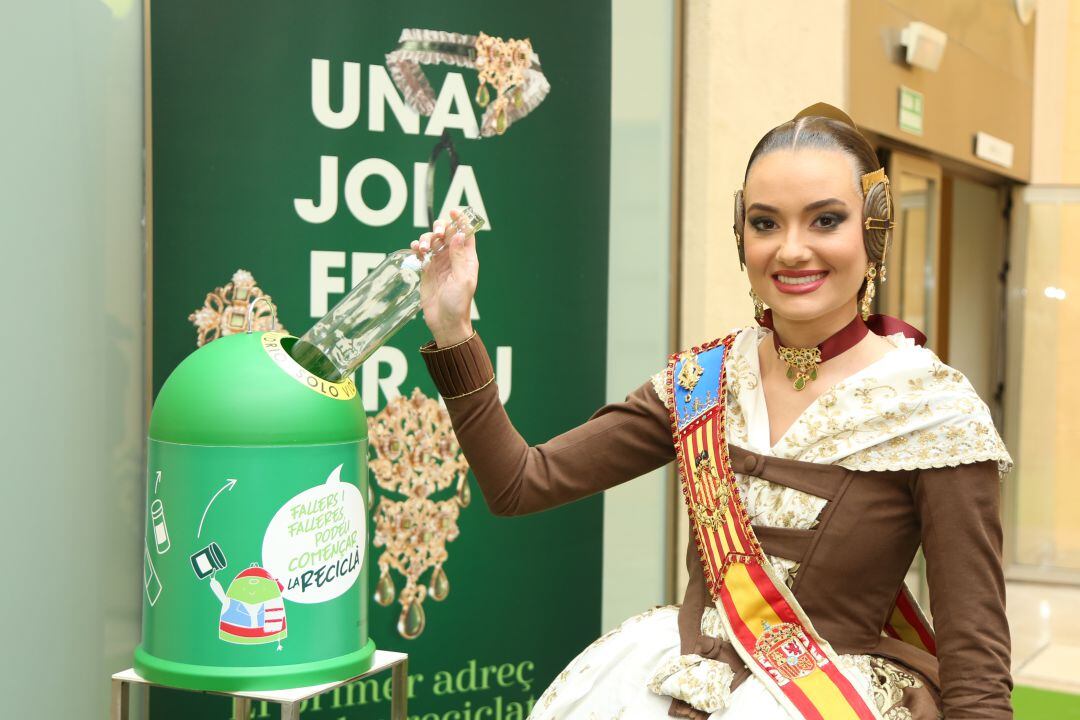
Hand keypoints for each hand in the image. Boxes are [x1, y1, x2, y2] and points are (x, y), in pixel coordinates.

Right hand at [410, 208, 476, 346]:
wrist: (445, 322)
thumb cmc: (458, 304)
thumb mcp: (462, 280)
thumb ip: (459, 257)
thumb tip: (459, 234)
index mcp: (467, 258)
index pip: (466, 233)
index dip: (461, 220)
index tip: (453, 211)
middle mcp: (453, 258)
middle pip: (447, 233)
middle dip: (440, 228)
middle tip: (436, 235)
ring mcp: (439, 263)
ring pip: (433, 241)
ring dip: (427, 238)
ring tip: (423, 247)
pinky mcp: (427, 270)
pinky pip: (422, 252)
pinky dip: (418, 247)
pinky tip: (416, 250)